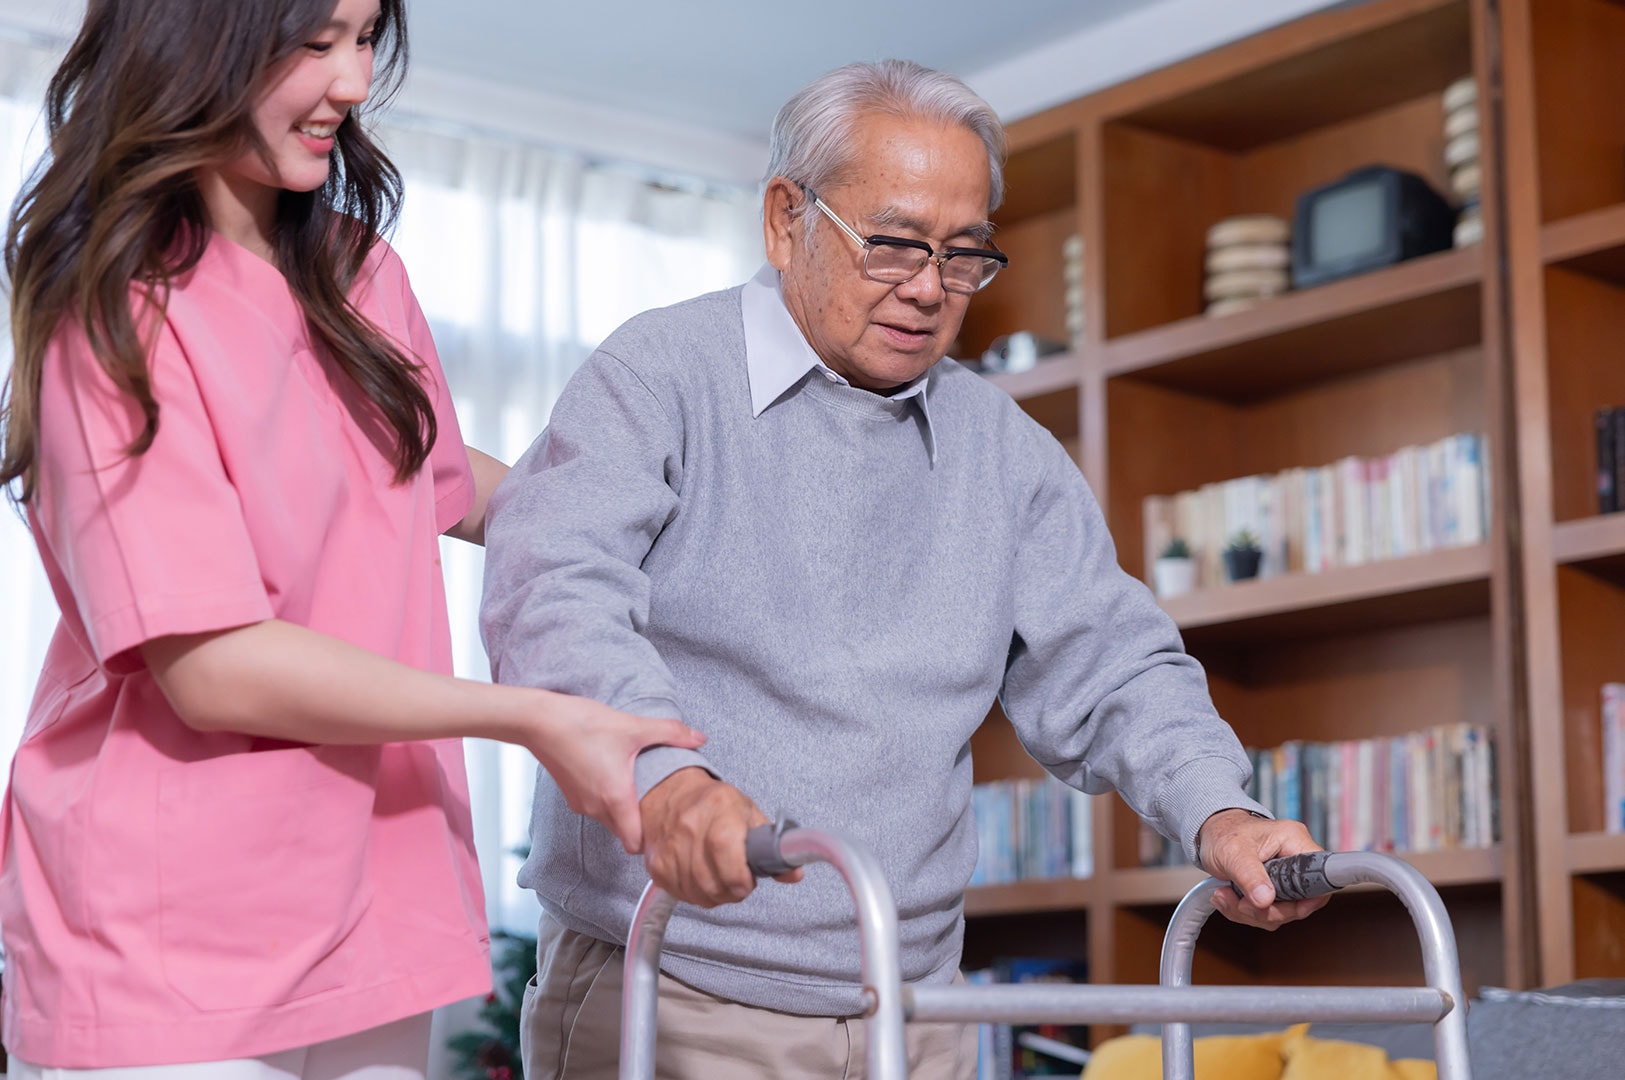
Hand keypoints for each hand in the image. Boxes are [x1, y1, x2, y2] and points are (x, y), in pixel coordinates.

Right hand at [525, 693, 705, 854]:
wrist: (538, 721)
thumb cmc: (583, 724)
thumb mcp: (632, 726)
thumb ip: (670, 733)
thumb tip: (701, 737)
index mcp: (615, 798)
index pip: (634, 844)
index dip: (652, 840)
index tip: (667, 827)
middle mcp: (596, 808)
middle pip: (624, 832)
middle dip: (642, 824)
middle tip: (662, 806)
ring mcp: (580, 803)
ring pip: (609, 819)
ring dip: (624, 810)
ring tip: (641, 786)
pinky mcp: (570, 793)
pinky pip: (596, 807)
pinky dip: (607, 799)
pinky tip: (616, 774)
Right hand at [639, 768, 802, 906]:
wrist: (671, 795)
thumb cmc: (715, 805)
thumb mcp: (750, 814)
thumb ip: (774, 846)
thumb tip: (794, 874)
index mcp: (719, 810)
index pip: (727, 856)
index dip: (741, 879)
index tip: (748, 881)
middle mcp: (690, 827)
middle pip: (714, 883)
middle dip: (732, 891)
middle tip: (737, 880)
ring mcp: (670, 847)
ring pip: (698, 894)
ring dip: (715, 894)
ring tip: (719, 877)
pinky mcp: (657, 865)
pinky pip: (681, 894)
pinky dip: (696, 894)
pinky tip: (701, 878)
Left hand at [1198, 809, 1330, 929]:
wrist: (1210, 834)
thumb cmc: (1223, 832)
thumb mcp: (1232, 852)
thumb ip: (1249, 876)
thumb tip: (1266, 900)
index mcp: (1294, 842)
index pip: (1321, 876)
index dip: (1311, 898)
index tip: (1286, 907)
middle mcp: (1295, 860)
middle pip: (1301, 903)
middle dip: (1266, 910)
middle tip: (1239, 902)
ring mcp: (1285, 877)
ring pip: (1282, 912)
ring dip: (1251, 913)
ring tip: (1224, 895)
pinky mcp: (1274, 889)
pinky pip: (1268, 912)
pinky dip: (1246, 912)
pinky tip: (1227, 898)